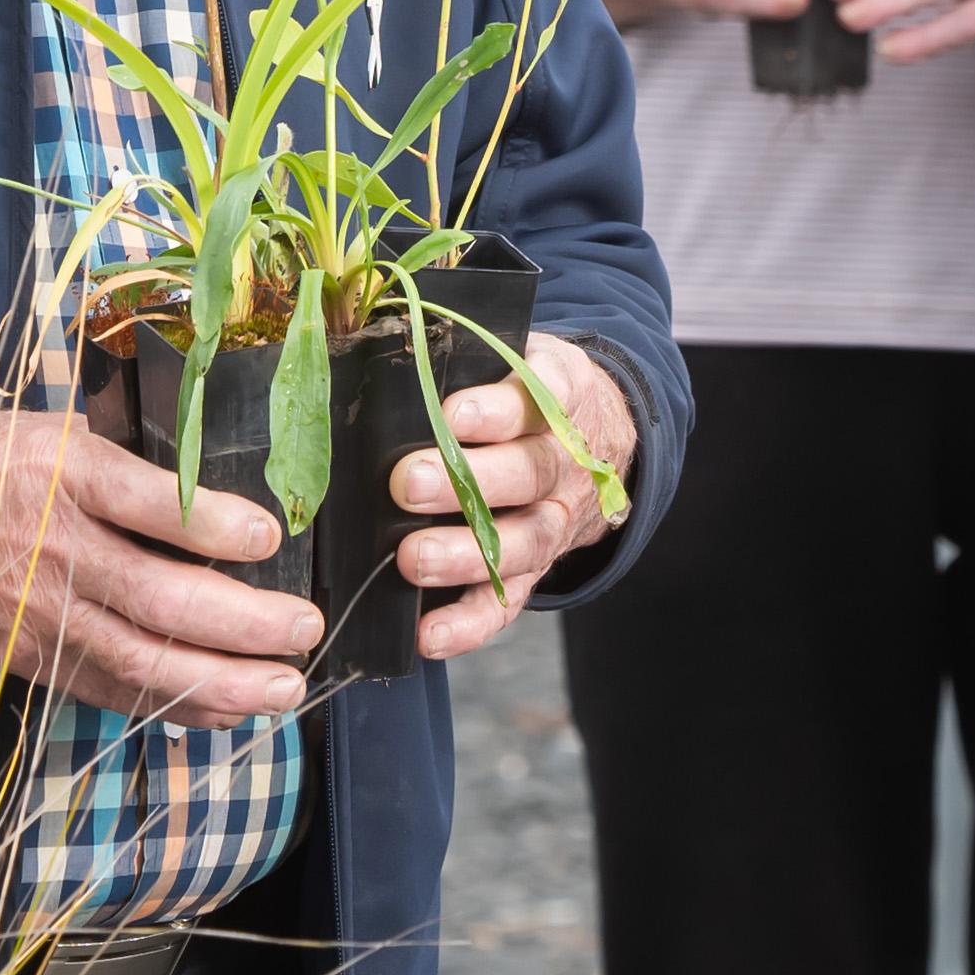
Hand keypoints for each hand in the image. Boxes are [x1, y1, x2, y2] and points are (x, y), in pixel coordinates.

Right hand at [0, 399, 320, 720]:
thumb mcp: (34, 430)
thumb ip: (112, 464)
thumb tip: (202, 490)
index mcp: (62, 474)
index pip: (157, 505)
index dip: (221, 528)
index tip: (274, 536)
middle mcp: (58, 548)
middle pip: (166, 596)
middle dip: (247, 622)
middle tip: (305, 629)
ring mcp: (40, 612)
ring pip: (145, 656)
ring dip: (223, 680)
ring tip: (283, 688)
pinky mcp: (26, 655)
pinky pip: (109, 688)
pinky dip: (169, 704)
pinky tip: (220, 712)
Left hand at [390, 339, 643, 658]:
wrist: (602, 431)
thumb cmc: (523, 387)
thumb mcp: (513, 350)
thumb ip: (464, 352)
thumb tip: (372, 338)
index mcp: (557, 397)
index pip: (536, 398)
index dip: (496, 409)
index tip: (450, 412)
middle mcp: (564, 462)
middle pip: (527, 475)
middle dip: (466, 483)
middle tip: (406, 483)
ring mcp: (554, 520)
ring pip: (522, 542)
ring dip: (466, 555)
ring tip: (412, 559)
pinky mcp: (537, 568)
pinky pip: (509, 601)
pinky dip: (469, 624)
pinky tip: (427, 635)